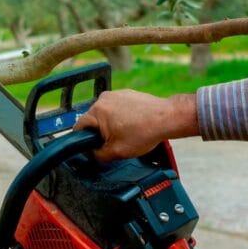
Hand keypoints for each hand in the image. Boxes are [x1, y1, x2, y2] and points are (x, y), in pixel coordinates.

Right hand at [73, 90, 197, 160]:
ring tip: (127, 132)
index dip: (83, 141)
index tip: (92, 147)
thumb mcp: (116, 152)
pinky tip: (134, 125)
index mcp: (97, 111)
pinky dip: (122, 116)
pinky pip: (117, 107)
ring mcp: (115, 94)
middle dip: (100, 132)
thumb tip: (92, 154)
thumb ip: (98, 155)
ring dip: (111, 124)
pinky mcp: (126, 93)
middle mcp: (103, 99)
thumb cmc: (145, 132)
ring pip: (105, 114)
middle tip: (114, 142)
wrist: (168, 118)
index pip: (79, 127)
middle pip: (93, 120)